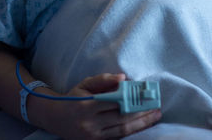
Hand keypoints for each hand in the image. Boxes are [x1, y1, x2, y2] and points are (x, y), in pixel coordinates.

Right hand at [43, 74, 161, 139]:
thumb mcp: (85, 84)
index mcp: (86, 106)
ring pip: (122, 131)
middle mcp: (89, 124)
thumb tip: (123, 78)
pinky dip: (132, 132)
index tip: (147, 96)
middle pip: (121, 118)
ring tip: (155, 116)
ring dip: (141, 124)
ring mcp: (92, 136)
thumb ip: (103, 80)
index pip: (114, 102)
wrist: (55, 118)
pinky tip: (142, 125)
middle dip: (142, 113)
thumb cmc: (73, 98)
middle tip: (157, 107)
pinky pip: (117, 138)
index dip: (132, 99)